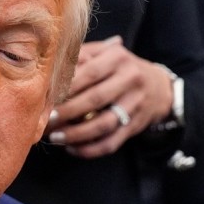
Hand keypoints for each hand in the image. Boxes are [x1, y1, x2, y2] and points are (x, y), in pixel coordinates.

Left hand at [45, 35, 174, 158]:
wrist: (158, 87)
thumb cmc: (118, 69)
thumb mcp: (103, 54)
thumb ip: (79, 56)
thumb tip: (48, 70)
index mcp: (117, 58)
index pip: (88, 73)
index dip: (66, 86)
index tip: (46, 97)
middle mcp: (130, 80)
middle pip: (95, 99)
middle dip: (67, 112)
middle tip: (45, 120)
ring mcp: (135, 105)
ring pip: (103, 124)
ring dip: (76, 134)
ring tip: (55, 138)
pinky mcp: (135, 126)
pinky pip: (111, 143)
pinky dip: (90, 149)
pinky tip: (72, 149)